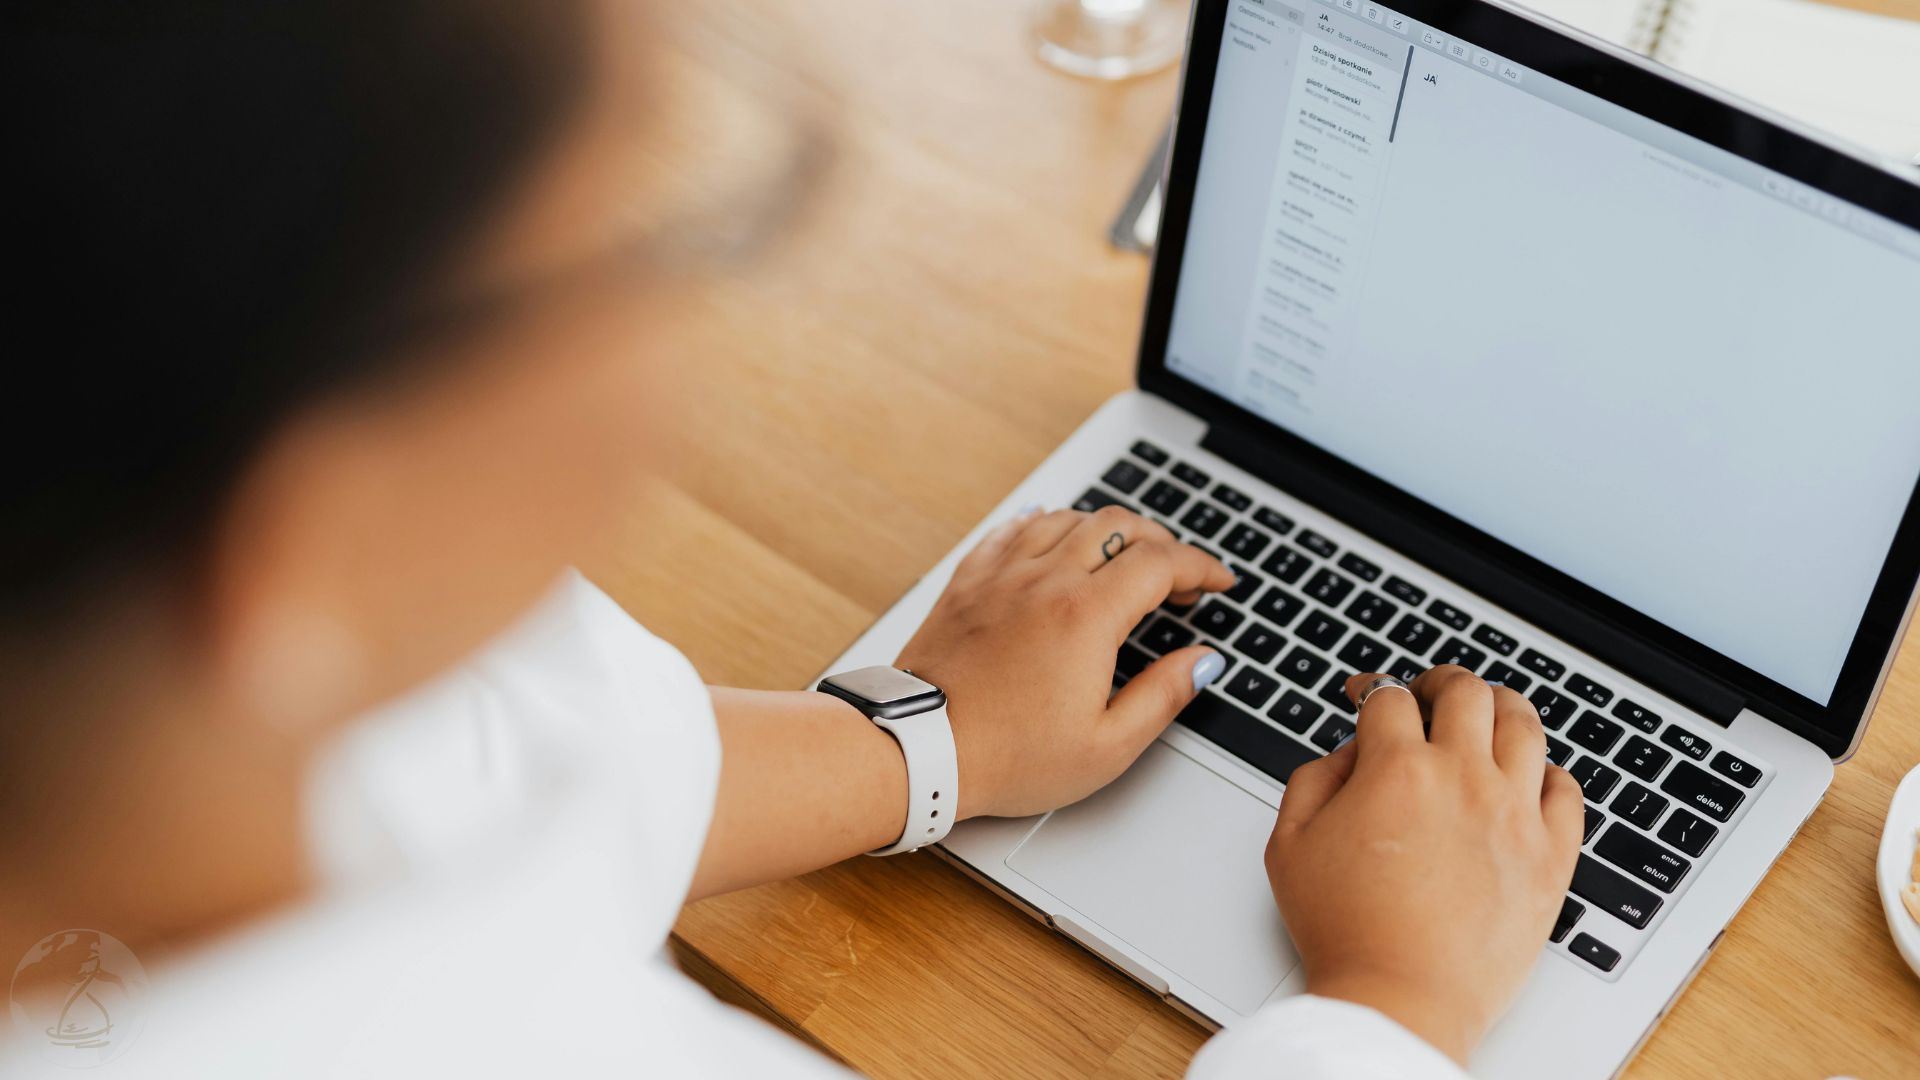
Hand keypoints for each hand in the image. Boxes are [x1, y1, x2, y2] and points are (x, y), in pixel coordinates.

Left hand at [896, 504, 1235, 819]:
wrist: (919, 748)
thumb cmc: (1008, 757)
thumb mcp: (1106, 746)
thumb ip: (1164, 696)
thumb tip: (1202, 661)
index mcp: (1088, 616)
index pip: (1162, 563)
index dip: (1201, 566)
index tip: (1218, 580)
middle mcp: (1046, 580)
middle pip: (1118, 526)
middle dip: (1160, 541)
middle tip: (1177, 575)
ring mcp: (1002, 574)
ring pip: (1067, 518)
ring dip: (1106, 529)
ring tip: (1123, 557)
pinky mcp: (968, 581)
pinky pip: (1013, 529)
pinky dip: (1045, 524)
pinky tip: (1052, 534)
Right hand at [1263, 666, 1583, 1064]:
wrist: (1400, 999)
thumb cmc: (1344, 930)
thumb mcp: (1289, 843)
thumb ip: (1313, 778)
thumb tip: (1350, 752)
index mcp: (1397, 769)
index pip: (1390, 697)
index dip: (1372, 688)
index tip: (1366, 698)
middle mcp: (1464, 778)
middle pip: (1467, 691)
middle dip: (1440, 682)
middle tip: (1428, 693)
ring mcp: (1515, 815)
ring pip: (1525, 724)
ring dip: (1500, 707)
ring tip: (1485, 715)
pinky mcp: (1551, 857)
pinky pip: (1567, 790)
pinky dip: (1548, 772)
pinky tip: (1527, 778)